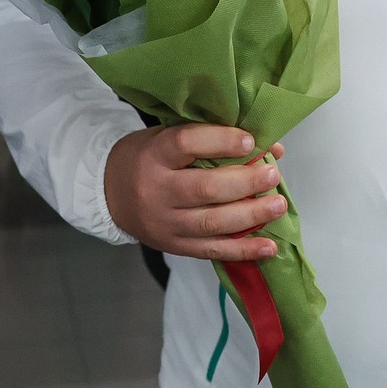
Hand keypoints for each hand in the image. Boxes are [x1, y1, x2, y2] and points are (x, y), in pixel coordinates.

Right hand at [105, 123, 285, 261]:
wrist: (109, 193)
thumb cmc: (148, 158)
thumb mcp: (168, 136)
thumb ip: (213, 139)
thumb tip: (271, 147)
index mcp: (153, 155)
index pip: (186, 144)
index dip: (220, 141)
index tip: (249, 140)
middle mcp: (156, 190)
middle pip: (204, 188)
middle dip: (245, 182)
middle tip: (272, 175)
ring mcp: (165, 222)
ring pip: (211, 222)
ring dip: (251, 216)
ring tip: (278, 205)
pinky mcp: (173, 246)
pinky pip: (211, 251)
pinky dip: (243, 250)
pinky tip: (269, 246)